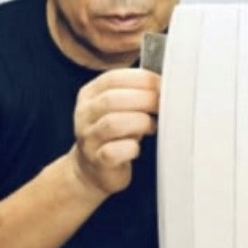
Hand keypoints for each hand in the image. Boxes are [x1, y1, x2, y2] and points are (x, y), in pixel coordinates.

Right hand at [70, 68, 159, 196]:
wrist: (92, 169)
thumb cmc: (114, 133)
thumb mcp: (118, 107)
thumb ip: (134, 92)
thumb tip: (163, 84)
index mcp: (89, 94)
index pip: (112, 78)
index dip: (141, 79)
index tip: (161, 85)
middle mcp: (84, 114)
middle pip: (111, 99)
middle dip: (144, 99)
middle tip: (162, 105)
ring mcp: (88, 138)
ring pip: (112, 123)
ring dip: (140, 122)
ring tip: (152, 126)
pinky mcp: (97, 161)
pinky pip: (113, 152)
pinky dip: (131, 148)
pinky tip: (137, 147)